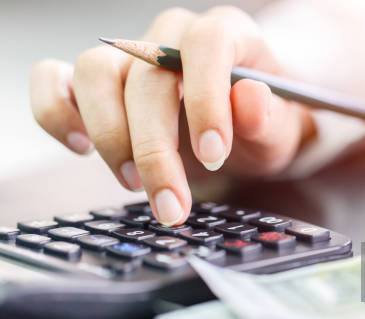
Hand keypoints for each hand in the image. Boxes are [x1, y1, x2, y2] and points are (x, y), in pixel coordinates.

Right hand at [30, 6, 313, 224]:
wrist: (243, 129)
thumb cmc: (261, 126)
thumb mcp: (280, 131)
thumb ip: (268, 117)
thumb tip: (249, 100)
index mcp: (226, 35)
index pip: (208, 45)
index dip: (207, 99)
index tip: (213, 156)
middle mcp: (172, 37)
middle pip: (147, 78)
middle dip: (156, 151)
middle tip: (172, 206)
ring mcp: (130, 57)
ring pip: (95, 73)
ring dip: (109, 136)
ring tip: (134, 183)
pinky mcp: (99, 82)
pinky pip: (55, 80)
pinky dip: (56, 112)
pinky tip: (80, 147)